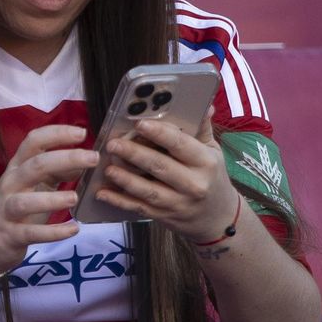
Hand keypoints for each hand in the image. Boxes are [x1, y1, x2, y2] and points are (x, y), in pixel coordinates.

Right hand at [0, 124, 98, 274]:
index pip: (33, 142)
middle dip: (65, 158)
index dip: (56, 134)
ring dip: (52, 199)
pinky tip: (73, 229)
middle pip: (34, 166)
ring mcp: (7, 210)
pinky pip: (31, 233)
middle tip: (93, 158)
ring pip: (25, 201)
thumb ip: (56, 172)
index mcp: (17, 168)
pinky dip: (53, 232)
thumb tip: (83, 161)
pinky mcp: (11, 235)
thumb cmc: (15, 210)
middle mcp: (10, 185)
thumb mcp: (35, 185)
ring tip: (75, 197)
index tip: (81, 133)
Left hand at [97, 116, 238, 243]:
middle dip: (134, 154)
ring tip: (108, 167)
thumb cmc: (211, 177)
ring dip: (125, 179)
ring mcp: (178, 203)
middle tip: (113, 144)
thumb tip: (203, 104)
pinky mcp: (164, 216)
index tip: (140, 124)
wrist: (218, 217)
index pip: (180, 144)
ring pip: (148, 191)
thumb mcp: (213, 151)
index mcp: (205, 162)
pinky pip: (139, 208)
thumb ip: (202, 128)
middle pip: (160, 166)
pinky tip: (102, 193)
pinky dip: (119, 201)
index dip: (159, 133)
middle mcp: (193, 184)